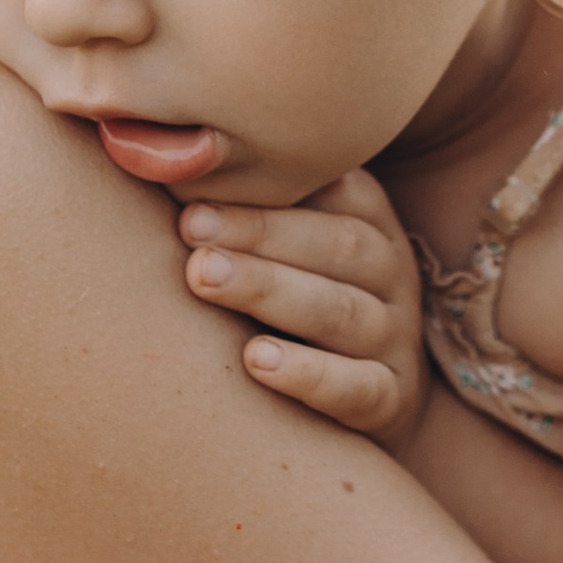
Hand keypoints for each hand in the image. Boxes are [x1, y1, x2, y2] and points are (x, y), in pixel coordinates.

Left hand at [179, 171, 430, 444]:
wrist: (375, 397)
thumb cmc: (306, 301)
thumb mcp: (298, 249)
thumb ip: (254, 209)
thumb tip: (166, 161)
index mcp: (372, 225)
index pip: (336, 192)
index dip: (268, 190)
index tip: (196, 188)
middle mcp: (393, 276)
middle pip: (338, 246)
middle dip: (260, 233)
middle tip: (190, 227)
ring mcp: (396, 340)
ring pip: (342, 312)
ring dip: (270, 291)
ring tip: (205, 279)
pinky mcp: (391, 401)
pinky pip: (357, 387)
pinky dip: (309, 374)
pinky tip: (255, 360)